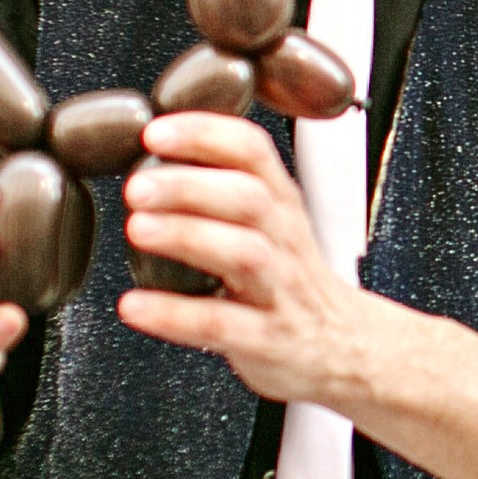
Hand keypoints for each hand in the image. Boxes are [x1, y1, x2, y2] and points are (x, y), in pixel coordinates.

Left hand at [116, 111, 376, 407]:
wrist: (343, 346)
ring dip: (187, 236)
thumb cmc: (289, 280)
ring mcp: (279, 290)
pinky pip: (223, 324)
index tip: (156, 132)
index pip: (253, 150)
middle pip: (248, 198)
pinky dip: (174, 315)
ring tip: (137, 230)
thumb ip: (224, 188)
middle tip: (137, 187)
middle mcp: (284, 239)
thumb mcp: (274, 223)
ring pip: (243, 254)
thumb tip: (148, 154)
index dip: (206, 134)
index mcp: (281, 203)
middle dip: (189, 185)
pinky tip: (134, 306)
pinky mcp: (267, 339)